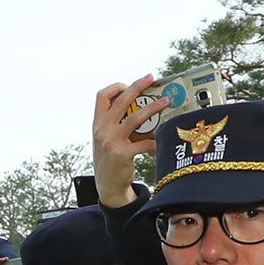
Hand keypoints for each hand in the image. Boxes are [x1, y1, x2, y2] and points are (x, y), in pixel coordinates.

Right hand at [92, 78, 170, 208]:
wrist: (107, 186)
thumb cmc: (110, 160)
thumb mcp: (106, 139)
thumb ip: (116, 123)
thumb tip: (141, 106)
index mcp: (97, 124)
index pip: (102, 97)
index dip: (117, 87)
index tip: (130, 85)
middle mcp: (102, 131)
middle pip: (121, 101)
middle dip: (137, 86)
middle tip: (151, 79)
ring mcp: (111, 142)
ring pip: (135, 118)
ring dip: (153, 108)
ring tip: (165, 102)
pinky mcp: (122, 154)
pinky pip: (145, 143)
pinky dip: (156, 140)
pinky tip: (163, 140)